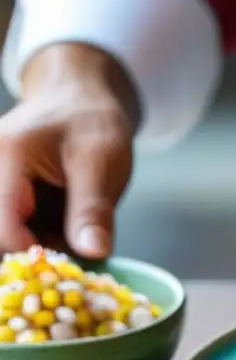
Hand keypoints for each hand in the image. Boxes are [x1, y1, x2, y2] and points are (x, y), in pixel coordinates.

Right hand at [0, 43, 138, 257]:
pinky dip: (46, 236)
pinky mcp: (7, 198)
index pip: (3, 227)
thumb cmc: (91, 122)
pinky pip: (19, 229)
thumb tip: (94, 253)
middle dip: (39, 251)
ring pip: (11, 236)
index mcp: (6, 157)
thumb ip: (93, 208)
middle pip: (2, 235)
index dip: (34, 252)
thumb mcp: (102, 160)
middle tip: (77, 248)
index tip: (70, 261)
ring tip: (76, 228)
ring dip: (44, 245)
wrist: (80, 98)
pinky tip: (69, 227)